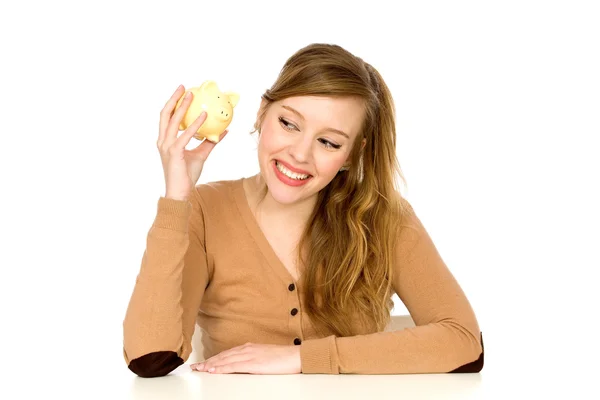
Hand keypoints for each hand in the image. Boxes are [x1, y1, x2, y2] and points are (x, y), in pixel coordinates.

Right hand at [158, 85, 228, 200]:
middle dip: (174, 99)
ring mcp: (167, 146)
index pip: (166, 118)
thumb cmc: (187, 175)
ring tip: (192, 96)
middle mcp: (163, 141)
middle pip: (165, 114)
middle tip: (184, 87)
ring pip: (173, 121)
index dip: (173, 103)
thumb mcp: (200, 155)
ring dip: (183, 107)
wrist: (180, 192)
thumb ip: (209, 142)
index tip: (181, 92)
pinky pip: (186, 135)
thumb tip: (223, 132)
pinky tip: (203, 116)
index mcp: (165, 141)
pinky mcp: (175, 152)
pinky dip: (195, 124)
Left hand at [190, 343, 300, 374]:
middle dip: (208, 361)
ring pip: (225, 360)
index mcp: (250, 347)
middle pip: (223, 356)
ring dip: (211, 364)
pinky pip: (234, 366)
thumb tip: (243, 365)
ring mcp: (250, 355)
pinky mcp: (253, 363)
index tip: (203, 363)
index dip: (214, 358)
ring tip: (200, 369)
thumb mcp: (264, 356)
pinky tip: (214, 370)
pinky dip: (222, 367)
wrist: (296, 356)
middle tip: (195, 367)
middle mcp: (247, 349)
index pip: (227, 353)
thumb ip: (252, 359)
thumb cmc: (283, 358)